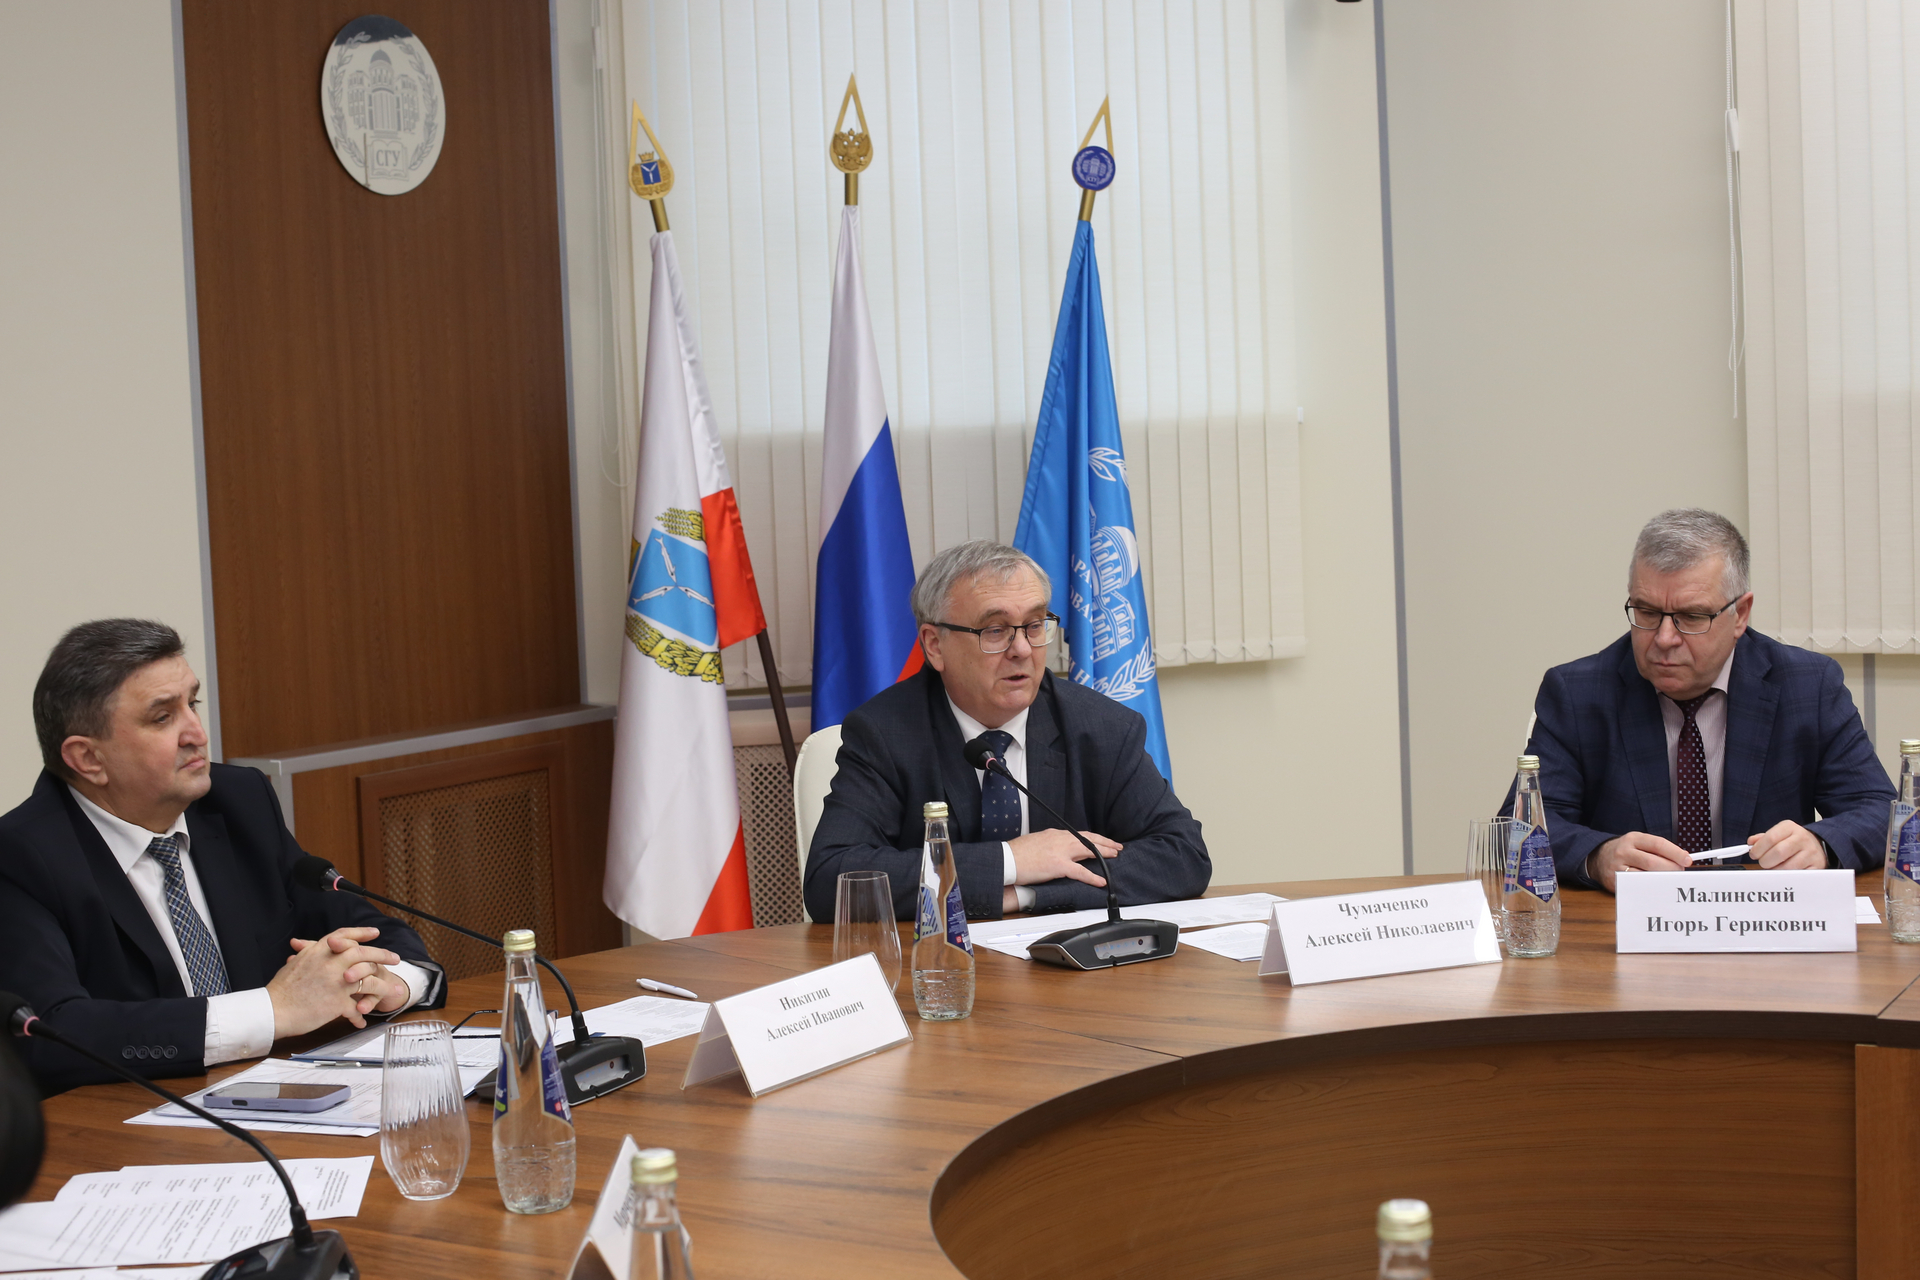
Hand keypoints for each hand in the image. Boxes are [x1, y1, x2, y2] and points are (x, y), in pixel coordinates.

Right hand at [266, 926, 402, 1037]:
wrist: (273, 1010)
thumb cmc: (280, 990)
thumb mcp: (295, 964)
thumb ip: (308, 954)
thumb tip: (310, 947)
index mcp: (319, 951)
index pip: (345, 935)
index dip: (362, 932)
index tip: (375, 932)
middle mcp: (331, 962)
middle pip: (365, 953)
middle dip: (383, 955)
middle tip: (395, 958)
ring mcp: (337, 981)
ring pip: (369, 979)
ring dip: (384, 985)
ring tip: (394, 989)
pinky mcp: (338, 1001)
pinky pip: (357, 1007)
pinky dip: (361, 1014)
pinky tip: (364, 1019)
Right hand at [1007, 828, 1119, 887]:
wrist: (1006, 859)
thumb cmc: (1016, 853)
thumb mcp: (1035, 842)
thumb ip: (1048, 844)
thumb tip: (1054, 850)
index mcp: (1054, 834)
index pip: (1079, 834)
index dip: (1093, 837)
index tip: (1102, 840)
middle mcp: (1060, 839)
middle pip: (1088, 839)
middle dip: (1104, 842)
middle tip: (1116, 846)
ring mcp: (1060, 852)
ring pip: (1088, 849)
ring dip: (1104, 852)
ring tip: (1115, 855)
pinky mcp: (1058, 865)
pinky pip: (1080, 871)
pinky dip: (1092, 876)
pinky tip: (1101, 880)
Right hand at [1589, 831, 1690, 891]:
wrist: (1598, 858)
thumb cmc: (1626, 852)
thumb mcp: (1639, 843)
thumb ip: (1658, 849)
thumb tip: (1682, 858)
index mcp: (1633, 838)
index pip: (1658, 844)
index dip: (1675, 853)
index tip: (1688, 860)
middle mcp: (1624, 851)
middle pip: (1653, 862)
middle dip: (1671, 869)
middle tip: (1679, 873)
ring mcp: (1618, 866)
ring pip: (1645, 876)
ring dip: (1662, 880)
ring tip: (1669, 880)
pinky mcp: (1615, 881)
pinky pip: (1637, 885)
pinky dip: (1650, 887)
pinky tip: (1656, 886)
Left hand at [1748, 820, 1826, 869]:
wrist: (1818, 845)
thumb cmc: (1794, 841)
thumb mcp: (1779, 833)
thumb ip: (1763, 838)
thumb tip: (1751, 842)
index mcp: (1789, 828)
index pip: (1770, 838)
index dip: (1758, 849)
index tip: (1754, 854)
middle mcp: (1802, 838)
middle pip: (1778, 852)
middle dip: (1765, 861)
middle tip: (1763, 863)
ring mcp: (1811, 853)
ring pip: (1787, 867)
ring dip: (1776, 871)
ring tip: (1774, 868)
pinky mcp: (1816, 866)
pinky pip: (1797, 876)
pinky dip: (1787, 877)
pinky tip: (1785, 873)